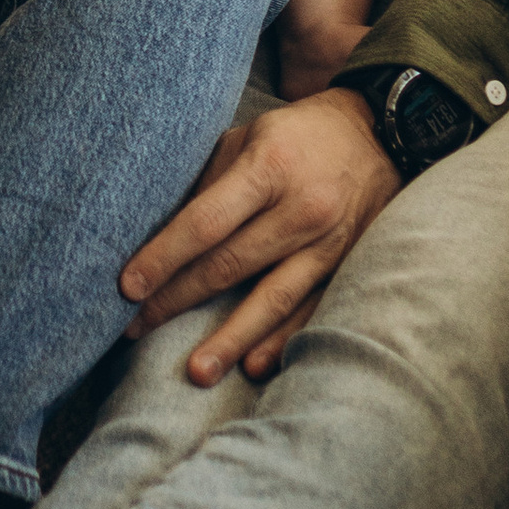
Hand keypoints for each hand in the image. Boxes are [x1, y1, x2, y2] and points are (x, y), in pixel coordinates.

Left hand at [120, 89, 398, 383]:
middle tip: (134, 330)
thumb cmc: (298, 136)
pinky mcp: (350, 266)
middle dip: (177, 300)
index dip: (164, 256)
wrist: (381, 137)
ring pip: (273, 298)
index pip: (206, 221)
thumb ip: (208, 184)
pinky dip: (282, 340)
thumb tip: (159, 235)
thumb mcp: (248, 137)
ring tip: (195, 372)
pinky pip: (312, 310)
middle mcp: (302, 208)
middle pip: (231, 265)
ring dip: (231, 339)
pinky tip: (254, 365)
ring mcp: (331, 243)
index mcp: (268, 168)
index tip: (127, 287)